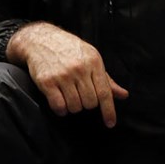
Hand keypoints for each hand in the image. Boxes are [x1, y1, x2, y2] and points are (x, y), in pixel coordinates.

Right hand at [6, 22, 127, 124]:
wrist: (41, 40)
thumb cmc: (69, 49)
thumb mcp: (91, 58)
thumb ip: (107, 79)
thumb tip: (123, 95)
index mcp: (94, 62)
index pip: (105, 92)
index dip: (109, 111)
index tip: (110, 123)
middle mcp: (79, 69)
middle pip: (90, 103)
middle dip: (87, 104)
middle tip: (80, 94)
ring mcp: (62, 75)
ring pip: (75, 107)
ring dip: (73, 106)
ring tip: (69, 94)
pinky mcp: (47, 82)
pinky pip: (58, 106)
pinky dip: (61, 110)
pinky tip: (60, 101)